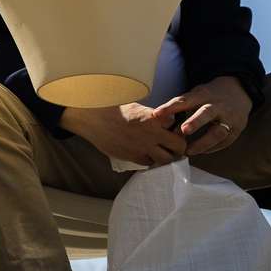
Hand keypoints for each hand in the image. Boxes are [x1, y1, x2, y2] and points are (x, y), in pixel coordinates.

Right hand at [60, 102, 187, 166]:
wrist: (91, 118)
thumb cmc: (112, 109)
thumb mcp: (136, 107)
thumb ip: (153, 117)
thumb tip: (165, 122)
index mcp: (154, 118)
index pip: (178, 128)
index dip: (178, 130)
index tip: (174, 130)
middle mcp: (152, 135)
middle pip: (179, 147)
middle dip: (178, 147)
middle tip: (174, 146)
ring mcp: (142, 148)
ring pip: (166, 160)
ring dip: (166, 157)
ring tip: (161, 152)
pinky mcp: (132, 157)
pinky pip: (149, 163)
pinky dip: (150, 160)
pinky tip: (145, 154)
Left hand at [150, 76, 250, 154]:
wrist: (239, 92)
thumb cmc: (210, 96)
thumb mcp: (195, 95)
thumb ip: (180, 108)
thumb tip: (162, 123)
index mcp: (203, 95)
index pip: (185, 100)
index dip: (170, 107)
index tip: (157, 114)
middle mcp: (217, 105)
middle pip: (206, 113)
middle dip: (195, 122)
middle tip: (182, 131)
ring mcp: (229, 118)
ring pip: (218, 131)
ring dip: (203, 142)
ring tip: (189, 151)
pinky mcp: (237, 129)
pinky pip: (225, 141)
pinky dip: (213, 148)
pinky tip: (202, 151)